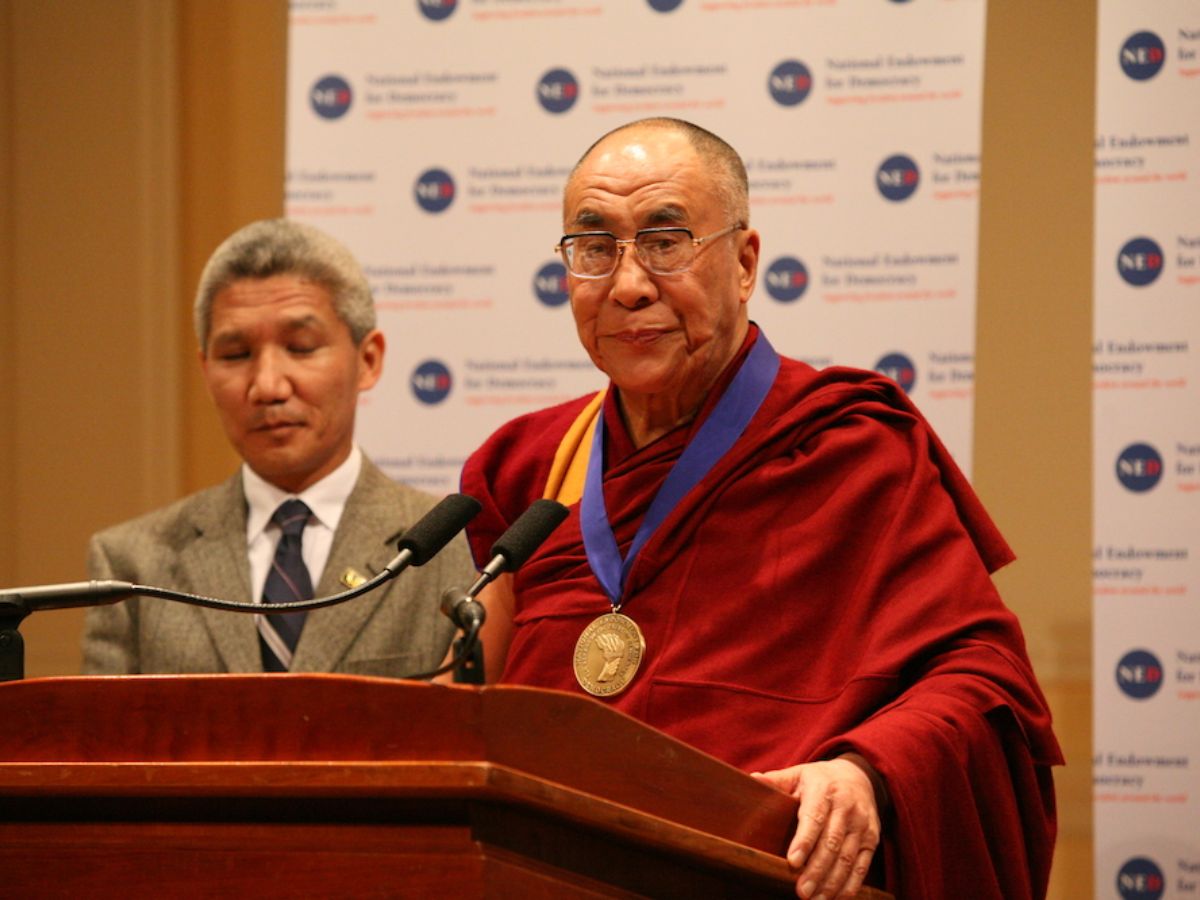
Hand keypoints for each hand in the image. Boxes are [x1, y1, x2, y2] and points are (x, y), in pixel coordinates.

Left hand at [752, 757, 880, 898]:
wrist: (858, 776)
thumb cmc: (820, 780)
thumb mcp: (799, 774)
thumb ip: (777, 780)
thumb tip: (753, 779)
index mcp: (824, 790)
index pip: (814, 818)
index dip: (804, 841)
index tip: (792, 862)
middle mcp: (846, 808)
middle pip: (831, 843)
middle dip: (816, 870)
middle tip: (802, 891)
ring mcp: (861, 825)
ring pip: (847, 858)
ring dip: (831, 882)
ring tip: (816, 899)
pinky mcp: (871, 839)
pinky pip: (862, 865)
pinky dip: (851, 884)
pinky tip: (837, 898)